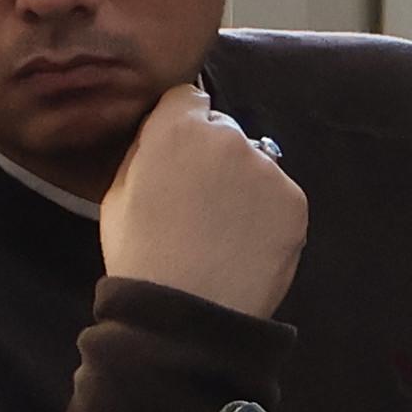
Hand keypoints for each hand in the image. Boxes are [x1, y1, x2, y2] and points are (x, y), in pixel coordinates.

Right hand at [101, 82, 305, 319]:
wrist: (186, 312)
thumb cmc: (139, 254)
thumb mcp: (117, 195)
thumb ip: (143, 153)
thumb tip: (161, 139)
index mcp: (177, 128)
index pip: (187, 98)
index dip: (181, 125)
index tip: (177, 156)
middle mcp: (228, 136)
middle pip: (224, 129)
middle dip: (214, 154)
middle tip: (201, 201)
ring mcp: (266, 168)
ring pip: (255, 163)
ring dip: (243, 184)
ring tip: (226, 230)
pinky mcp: (295, 200)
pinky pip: (279, 195)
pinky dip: (267, 214)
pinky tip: (247, 244)